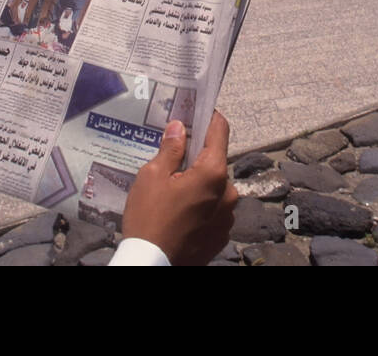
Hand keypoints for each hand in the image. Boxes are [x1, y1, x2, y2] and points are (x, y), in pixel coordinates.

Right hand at [121, 110, 236, 265]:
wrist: (153, 264)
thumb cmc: (149, 218)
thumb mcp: (152, 176)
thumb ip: (171, 149)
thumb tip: (179, 127)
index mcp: (213, 173)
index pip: (220, 131)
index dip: (209, 118)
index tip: (197, 114)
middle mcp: (228, 192)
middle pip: (216, 162)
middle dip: (197, 158)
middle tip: (172, 161)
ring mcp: (228, 216)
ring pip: (215, 187)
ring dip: (199, 184)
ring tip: (172, 193)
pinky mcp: (222, 234)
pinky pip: (214, 210)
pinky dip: (201, 206)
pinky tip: (179, 213)